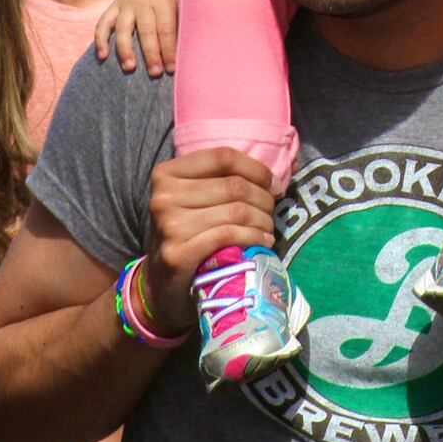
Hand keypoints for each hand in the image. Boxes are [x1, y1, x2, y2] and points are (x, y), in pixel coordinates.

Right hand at [93, 0, 179, 77]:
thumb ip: (185, 18)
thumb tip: (194, 46)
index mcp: (164, 1)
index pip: (167, 29)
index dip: (170, 50)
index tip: (173, 68)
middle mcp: (143, 3)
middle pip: (147, 31)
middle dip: (151, 54)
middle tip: (155, 73)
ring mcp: (126, 4)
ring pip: (124, 28)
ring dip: (125, 49)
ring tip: (130, 68)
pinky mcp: (114, 6)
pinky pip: (104, 22)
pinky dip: (101, 38)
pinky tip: (102, 55)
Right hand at [145, 148, 276, 330]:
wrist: (161, 284)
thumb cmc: (186, 235)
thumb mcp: (192, 199)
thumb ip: (222, 179)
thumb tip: (282, 172)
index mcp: (166, 174)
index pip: (223, 157)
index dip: (256, 169)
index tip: (273, 185)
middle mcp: (163, 197)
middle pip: (234, 186)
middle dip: (264, 199)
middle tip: (272, 212)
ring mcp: (169, 226)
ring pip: (236, 211)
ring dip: (263, 221)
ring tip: (268, 229)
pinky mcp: (178, 254)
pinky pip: (229, 235)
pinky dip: (253, 237)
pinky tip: (262, 243)